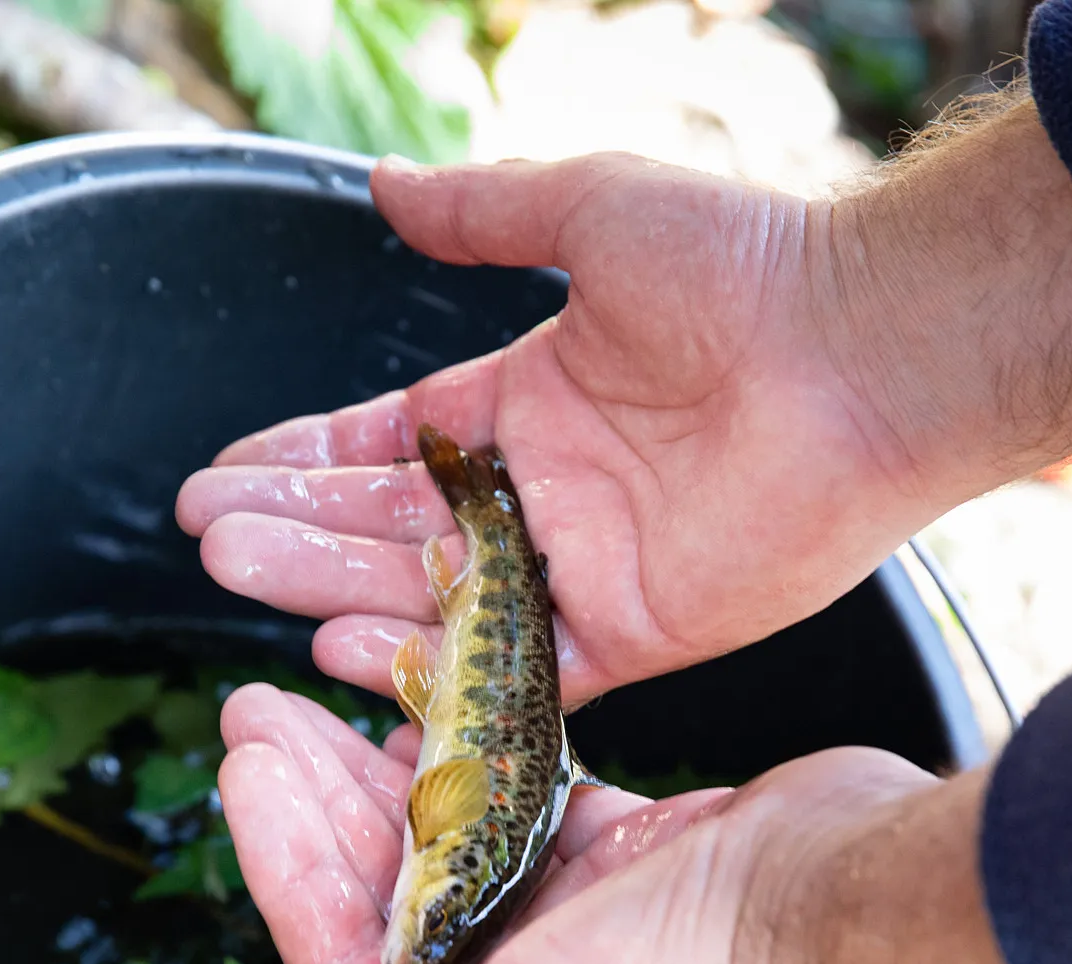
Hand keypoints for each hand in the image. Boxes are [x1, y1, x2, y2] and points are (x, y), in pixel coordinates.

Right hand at [177, 100, 1071, 708]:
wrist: (864, 350)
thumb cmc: (747, 265)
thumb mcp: (594, 209)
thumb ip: (483, 213)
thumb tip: (378, 186)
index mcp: (529, 402)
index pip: (387, 445)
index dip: (303, 462)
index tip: (220, 479)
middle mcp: (545, 495)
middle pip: (392, 526)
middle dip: (296, 529)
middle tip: (207, 537)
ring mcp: (584, 571)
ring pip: (433, 596)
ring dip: (335, 587)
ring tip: (244, 574)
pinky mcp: (634, 636)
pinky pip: (514, 669)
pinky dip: (433, 666)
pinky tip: (345, 651)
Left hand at [215, 686, 1049, 963]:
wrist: (834, 896)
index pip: (344, 958)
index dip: (282, 867)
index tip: (244, 768)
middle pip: (382, 895)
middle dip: (313, 805)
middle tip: (256, 713)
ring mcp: (570, 928)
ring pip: (441, 845)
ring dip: (377, 777)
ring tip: (316, 700)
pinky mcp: (619, 859)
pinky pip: (518, 805)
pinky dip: (472, 764)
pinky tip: (427, 715)